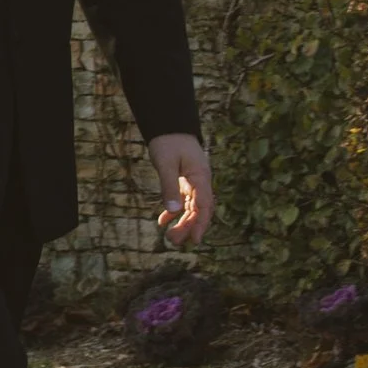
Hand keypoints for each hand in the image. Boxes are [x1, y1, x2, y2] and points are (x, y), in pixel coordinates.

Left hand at [149, 131, 213, 245]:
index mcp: (201, 176)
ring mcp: (194, 181)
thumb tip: (173, 211)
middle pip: (199, 210)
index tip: (196, 240)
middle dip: (189, 227)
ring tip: (170, 237)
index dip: (201, 224)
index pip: (204, 205)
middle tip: (174, 242)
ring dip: (182, 222)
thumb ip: (169, 186)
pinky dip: (173, 212)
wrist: (168, 125)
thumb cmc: (168, 142)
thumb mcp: (166, 163)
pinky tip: (162, 222)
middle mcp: (201, 181)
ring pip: (191, 207)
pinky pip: (182, 200)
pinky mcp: (185, 180)